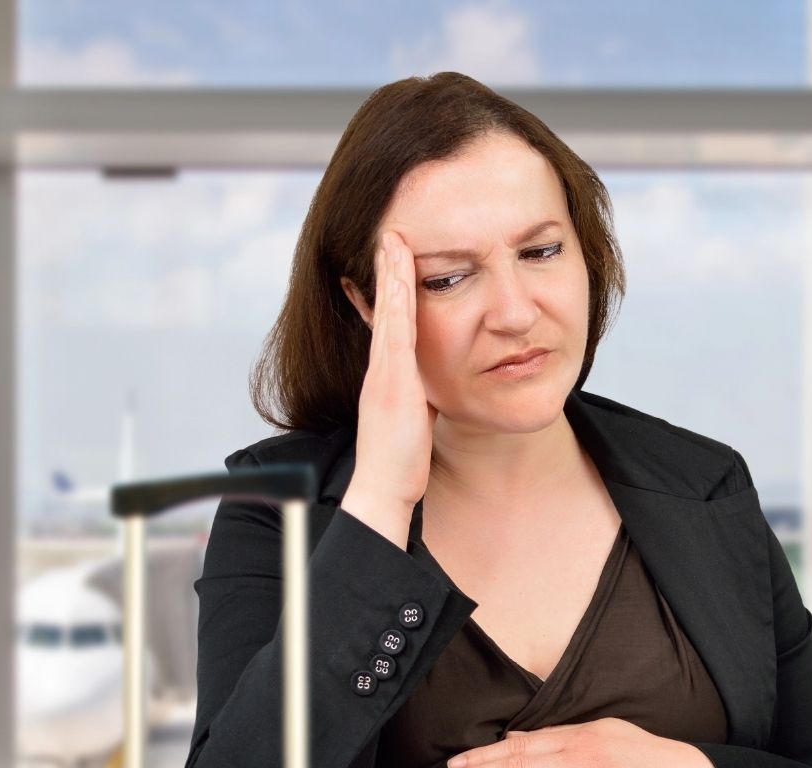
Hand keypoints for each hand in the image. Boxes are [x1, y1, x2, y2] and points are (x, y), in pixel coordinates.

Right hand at [347, 230, 437, 512]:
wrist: (383, 488)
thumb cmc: (399, 463)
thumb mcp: (413, 421)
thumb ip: (418, 401)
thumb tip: (429, 394)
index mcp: (388, 376)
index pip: (389, 324)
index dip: (390, 292)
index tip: (392, 263)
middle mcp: (382, 368)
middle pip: (383, 309)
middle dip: (387, 271)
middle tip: (388, 235)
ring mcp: (384, 372)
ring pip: (388, 313)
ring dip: (390, 275)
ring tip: (393, 240)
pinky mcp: (391, 381)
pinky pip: (394, 332)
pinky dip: (394, 301)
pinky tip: (399, 277)